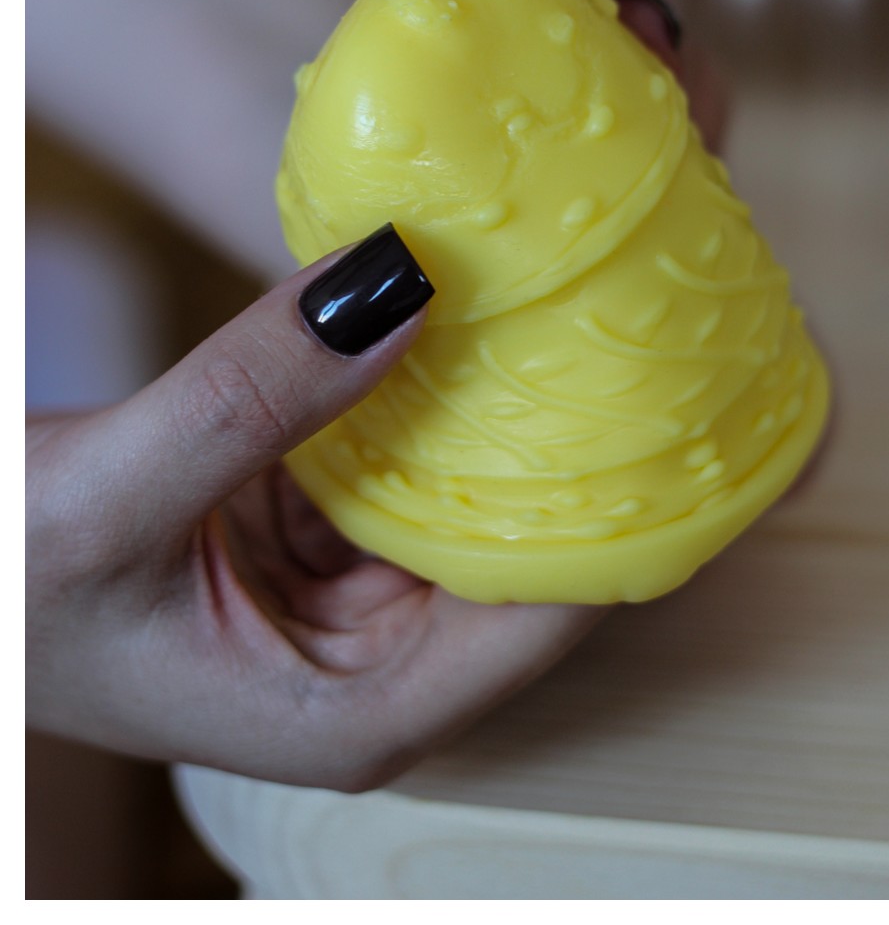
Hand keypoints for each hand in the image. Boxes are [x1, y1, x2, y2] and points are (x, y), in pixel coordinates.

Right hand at [26, 0, 719, 792]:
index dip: (642, 506)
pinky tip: (474, 306)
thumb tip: (402, 281)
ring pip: (471, 488)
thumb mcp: (112, 498)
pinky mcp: (314, 527)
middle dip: (594, 442)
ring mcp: (349, 592)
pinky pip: (406, 451)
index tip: (716, 399)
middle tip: (670, 323)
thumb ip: (254, 392)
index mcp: (361, 708)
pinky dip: (435, 385)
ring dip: (516, 403)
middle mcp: (376, 661)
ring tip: (595, 296)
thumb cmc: (5, 590)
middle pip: (530, 546)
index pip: (554, 610)